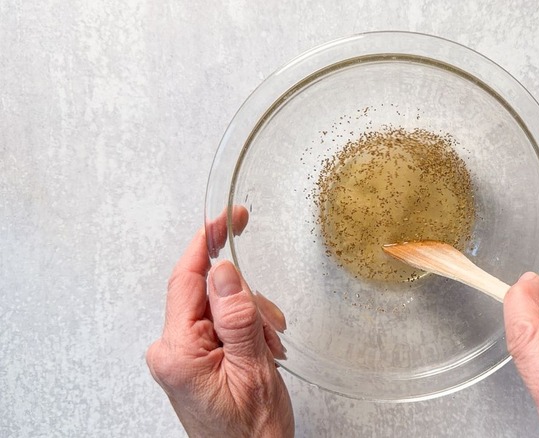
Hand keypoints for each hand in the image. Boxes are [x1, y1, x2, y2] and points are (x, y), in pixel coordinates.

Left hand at [146, 208, 293, 437]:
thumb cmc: (248, 434)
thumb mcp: (252, 369)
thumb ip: (236, 317)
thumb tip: (224, 270)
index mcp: (177, 350)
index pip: (187, 278)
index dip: (208, 242)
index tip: (228, 218)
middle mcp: (173, 349)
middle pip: (211, 291)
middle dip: (248, 303)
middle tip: (269, 330)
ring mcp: (184, 353)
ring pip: (224, 305)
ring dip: (254, 321)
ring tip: (269, 351)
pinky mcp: (197, 357)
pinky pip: (224, 323)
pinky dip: (250, 330)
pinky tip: (263, 352)